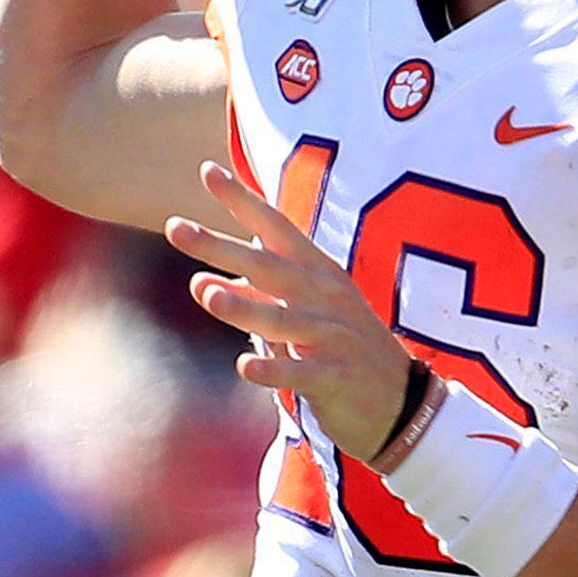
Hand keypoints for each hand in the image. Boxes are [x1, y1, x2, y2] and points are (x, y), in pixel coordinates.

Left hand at [168, 162, 414, 459]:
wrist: (402, 405)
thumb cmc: (341, 350)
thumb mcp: (304, 313)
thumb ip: (256, 296)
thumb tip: (200, 281)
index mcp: (319, 273)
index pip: (277, 228)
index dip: (243, 200)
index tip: (207, 171)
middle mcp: (328, 297)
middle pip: (270, 267)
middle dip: (222, 247)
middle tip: (176, 228)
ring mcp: (335, 336)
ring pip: (284, 318)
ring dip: (245, 305)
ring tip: (206, 293)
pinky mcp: (338, 376)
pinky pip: (302, 372)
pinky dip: (274, 369)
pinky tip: (244, 366)